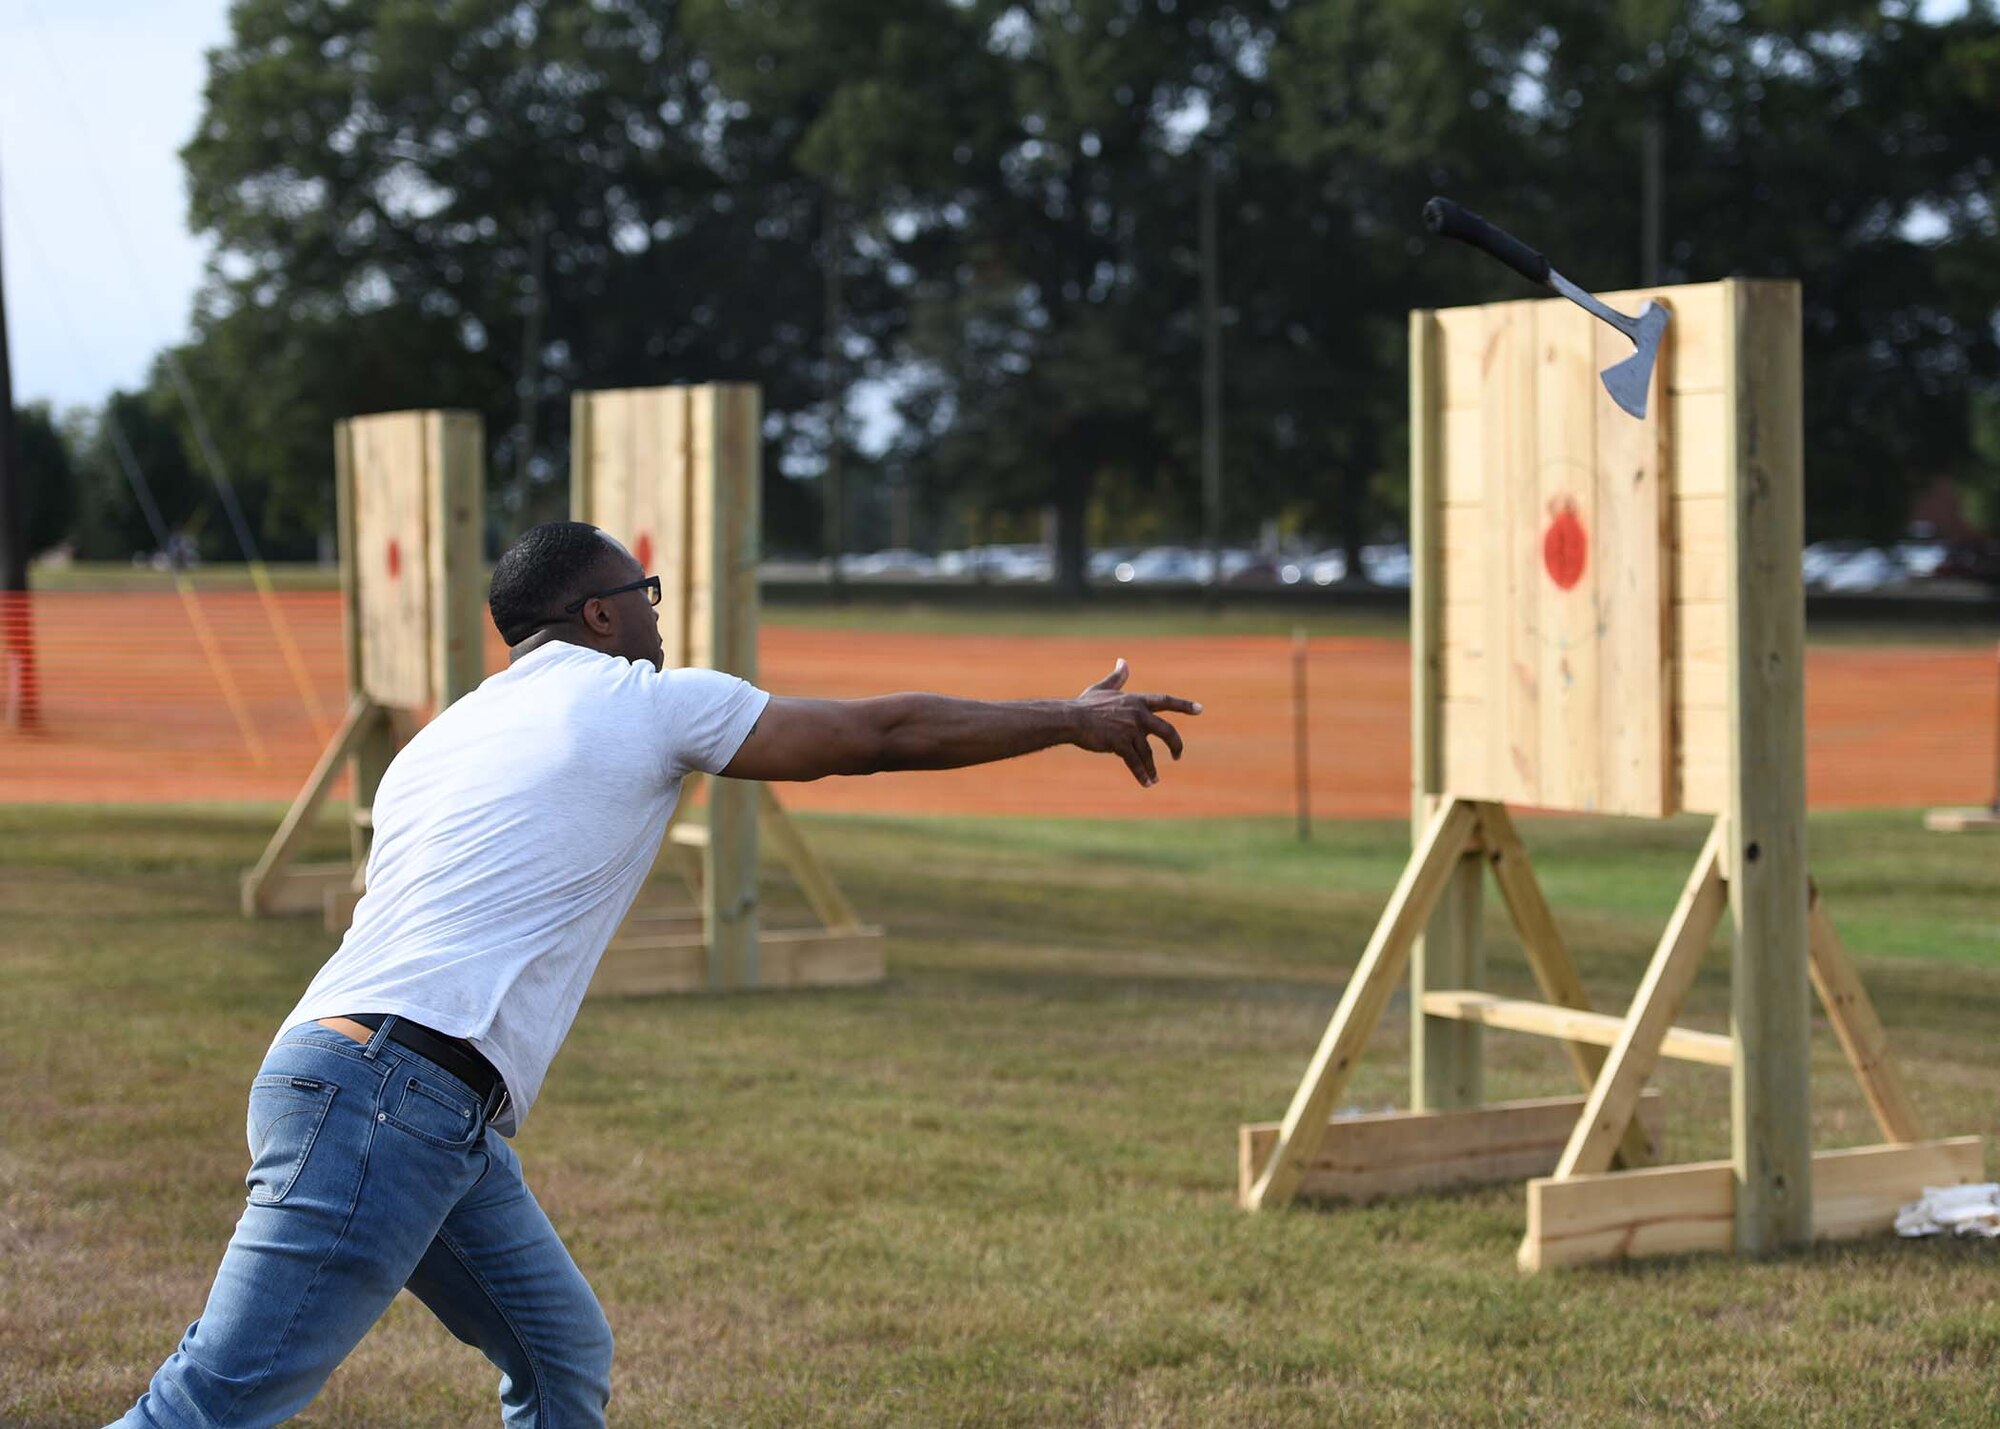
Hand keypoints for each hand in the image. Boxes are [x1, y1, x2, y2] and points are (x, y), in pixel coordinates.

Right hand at [1072, 659, 1201, 786]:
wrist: (1071, 719)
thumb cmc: (1085, 704)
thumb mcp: (1103, 688)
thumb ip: (1117, 678)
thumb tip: (1124, 661)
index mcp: (1136, 700)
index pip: (1165, 700)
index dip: (1184, 705)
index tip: (1200, 709)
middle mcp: (1138, 714)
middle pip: (1166, 731)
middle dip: (1175, 745)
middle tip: (1178, 756)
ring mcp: (1130, 729)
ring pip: (1148, 752)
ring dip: (1151, 768)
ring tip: (1154, 779)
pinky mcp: (1120, 744)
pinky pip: (1135, 762)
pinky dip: (1142, 774)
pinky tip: (1146, 783)